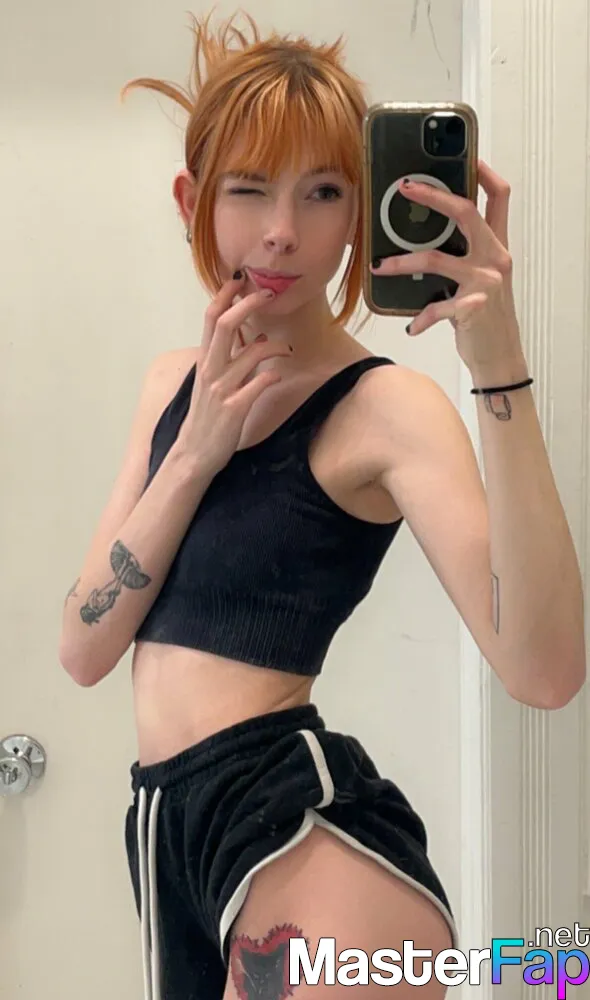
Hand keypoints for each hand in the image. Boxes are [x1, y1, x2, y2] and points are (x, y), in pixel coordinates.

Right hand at [176, 273, 291, 474]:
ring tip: (287, 348)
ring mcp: (222, 389)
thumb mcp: (213, 384)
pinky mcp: (235, 408)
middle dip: (248, 304)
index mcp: (204, 361)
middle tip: (269, 294)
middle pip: (226, 325)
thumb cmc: (206, 418)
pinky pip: (259, 384)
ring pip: (250, 353)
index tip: (242, 280)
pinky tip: (278, 374)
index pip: (211, 318)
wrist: (194, 455)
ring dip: (275, 346)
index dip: (225, 296)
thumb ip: (232, 361)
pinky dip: (272, 375)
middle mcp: (211, 371)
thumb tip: (256, 338)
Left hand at [370, 160, 523, 371]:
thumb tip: (422, 236)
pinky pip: (438, 307)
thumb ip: (462, 253)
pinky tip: (412, 327)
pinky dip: (422, 318)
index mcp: (496, 245)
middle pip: (466, 212)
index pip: (498, 197)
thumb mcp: (479, 277)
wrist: (500, 355)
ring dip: (403, 262)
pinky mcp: (474, 307)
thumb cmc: (484, 315)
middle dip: (433, 196)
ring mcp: (485, 281)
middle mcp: (495, 257)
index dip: (483, 172)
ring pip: (437, 258)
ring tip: (380, 266)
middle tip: (404, 187)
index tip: (464, 155)